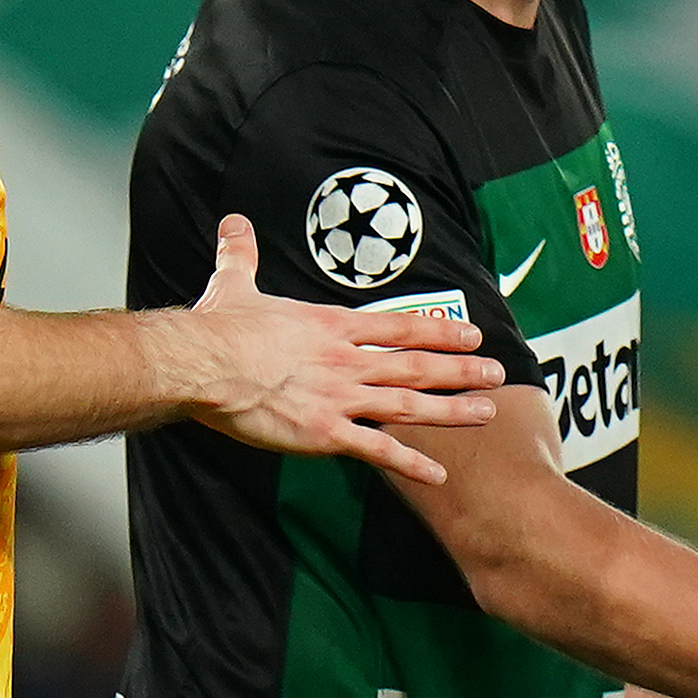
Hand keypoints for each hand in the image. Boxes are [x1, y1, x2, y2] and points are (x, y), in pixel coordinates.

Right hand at [184, 215, 502, 482]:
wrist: (201, 364)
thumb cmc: (217, 328)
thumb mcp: (235, 284)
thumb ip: (242, 255)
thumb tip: (232, 224)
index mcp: (332, 327)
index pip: (399, 327)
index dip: (439, 331)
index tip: (471, 334)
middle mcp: (346, 361)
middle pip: (416, 365)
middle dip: (460, 370)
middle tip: (496, 373)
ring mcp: (340, 398)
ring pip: (409, 404)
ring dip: (451, 410)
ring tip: (486, 412)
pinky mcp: (323, 433)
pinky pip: (376, 451)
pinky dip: (410, 463)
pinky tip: (439, 474)